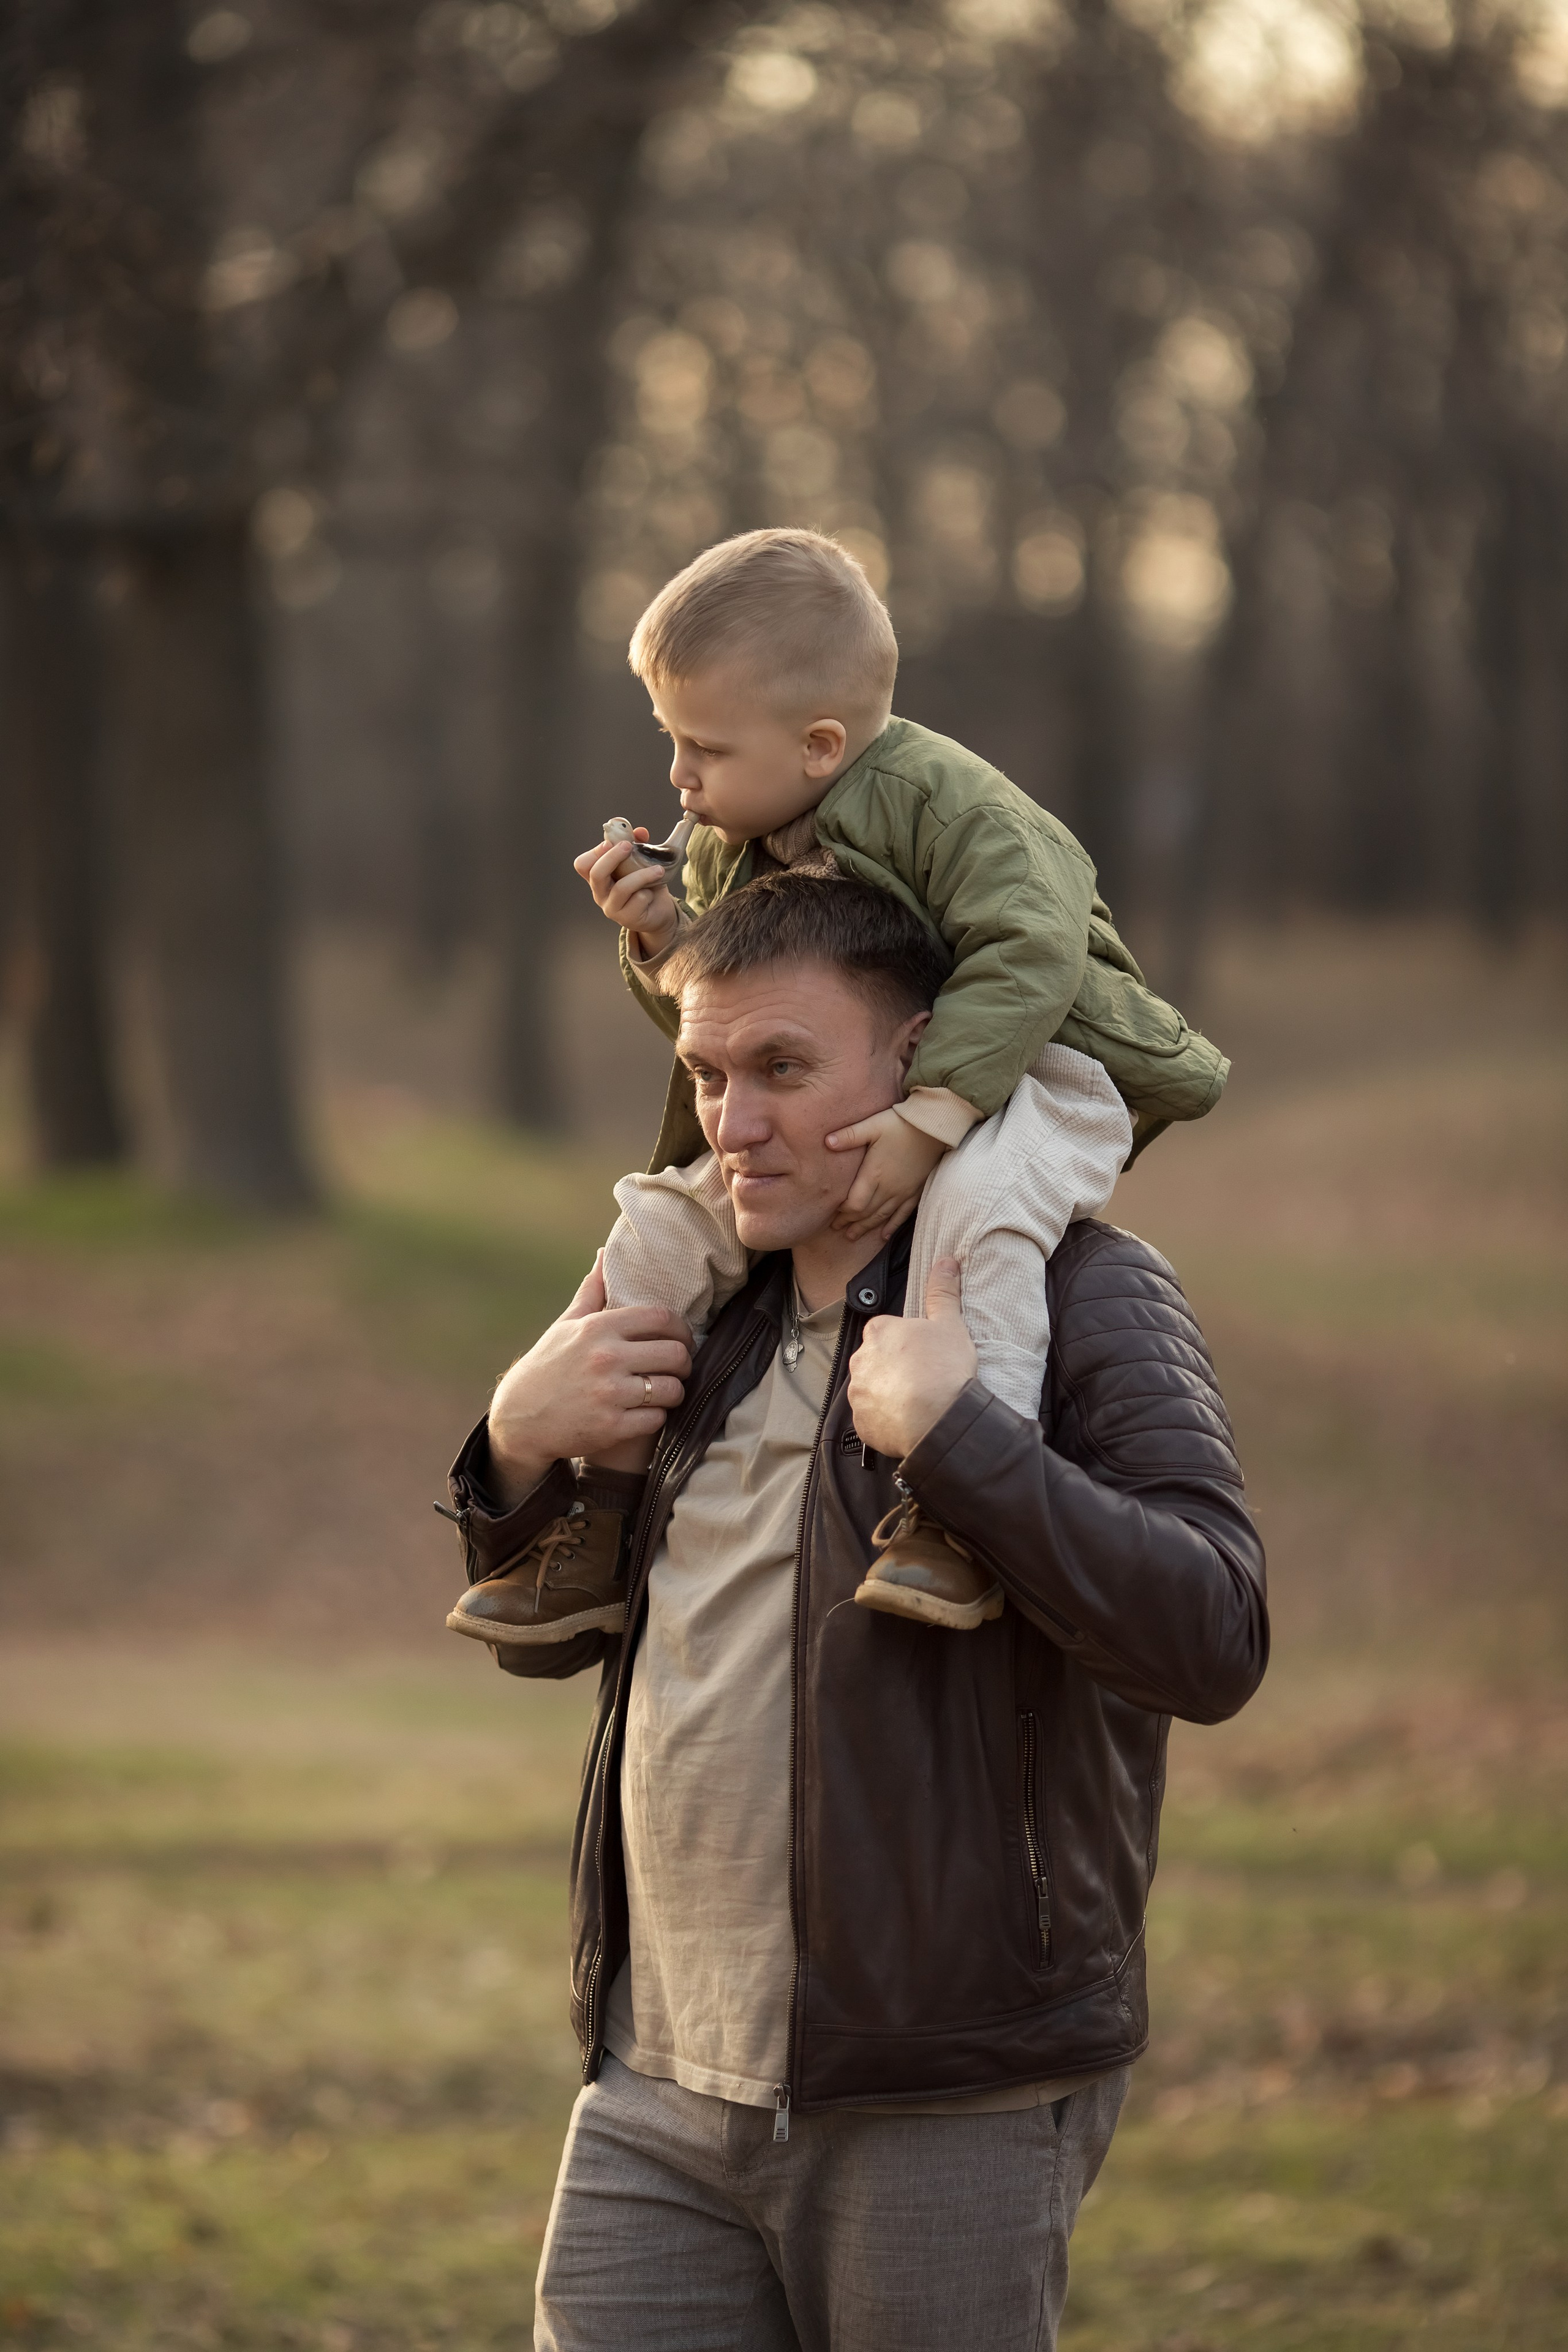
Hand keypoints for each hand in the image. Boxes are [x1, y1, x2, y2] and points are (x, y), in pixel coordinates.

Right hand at [487, 1254, 692, 1505]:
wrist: (520, 1418)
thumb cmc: (548, 1366)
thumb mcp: (566, 1325)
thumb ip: (592, 1291)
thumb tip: (604, 1253)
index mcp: (597, 1328)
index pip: (661, 1318)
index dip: (681, 1328)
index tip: (681, 1338)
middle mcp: (606, 1358)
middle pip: (675, 1354)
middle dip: (685, 1362)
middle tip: (679, 1367)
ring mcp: (610, 1394)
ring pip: (671, 1389)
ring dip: (675, 1391)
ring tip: (666, 1390)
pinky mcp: (612, 1427)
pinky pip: (657, 1419)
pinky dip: (657, 1417)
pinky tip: (647, 1413)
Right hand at [573, 833, 680, 958]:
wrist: (658, 911)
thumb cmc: (645, 885)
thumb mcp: (640, 862)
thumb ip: (638, 845)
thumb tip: (640, 831)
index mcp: (599, 878)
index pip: (582, 864)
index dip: (594, 852)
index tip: (610, 842)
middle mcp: (600, 893)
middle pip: (596, 874)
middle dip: (612, 857)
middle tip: (628, 846)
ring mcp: (612, 908)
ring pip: (622, 888)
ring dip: (642, 875)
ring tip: (658, 870)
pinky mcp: (627, 918)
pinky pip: (638, 900)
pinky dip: (649, 893)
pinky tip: (652, 894)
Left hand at [825, 1107, 947, 1242]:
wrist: (934, 1127)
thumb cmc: (900, 1124)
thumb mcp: (872, 1125)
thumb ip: (849, 1135)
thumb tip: (826, 1142)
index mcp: (875, 1174)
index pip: (855, 1203)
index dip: (843, 1211)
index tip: (833, 1212)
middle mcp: (889, 1188)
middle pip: (866, 1213)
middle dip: (849, 1222)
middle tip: (836, 1229)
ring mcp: (903, 1192)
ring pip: (882, 1216)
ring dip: (866, 1227)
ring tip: (852, 1236)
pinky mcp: (916, 1191)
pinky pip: (903, 1214)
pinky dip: (892, 1226)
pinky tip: (884, 1236)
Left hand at [847, 1258, 976, 1458]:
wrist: (939, 1420)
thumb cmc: (944, 1369)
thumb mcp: (950, 1324)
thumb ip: (943, 1292)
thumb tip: (945, 1260)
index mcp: (878, 1332)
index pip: (887, 1332)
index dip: (907, 1344)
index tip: (925, 1355)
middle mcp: (860, 1359)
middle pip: (877, 1360)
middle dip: (894, 1367)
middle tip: (924, 1378)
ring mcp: (858, 1393)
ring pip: (873, 1388)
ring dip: (889, 1393)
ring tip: (918, 1402)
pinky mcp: (861, 1422)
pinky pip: (872, 1417)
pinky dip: (886, 1418)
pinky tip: (908, 1420)